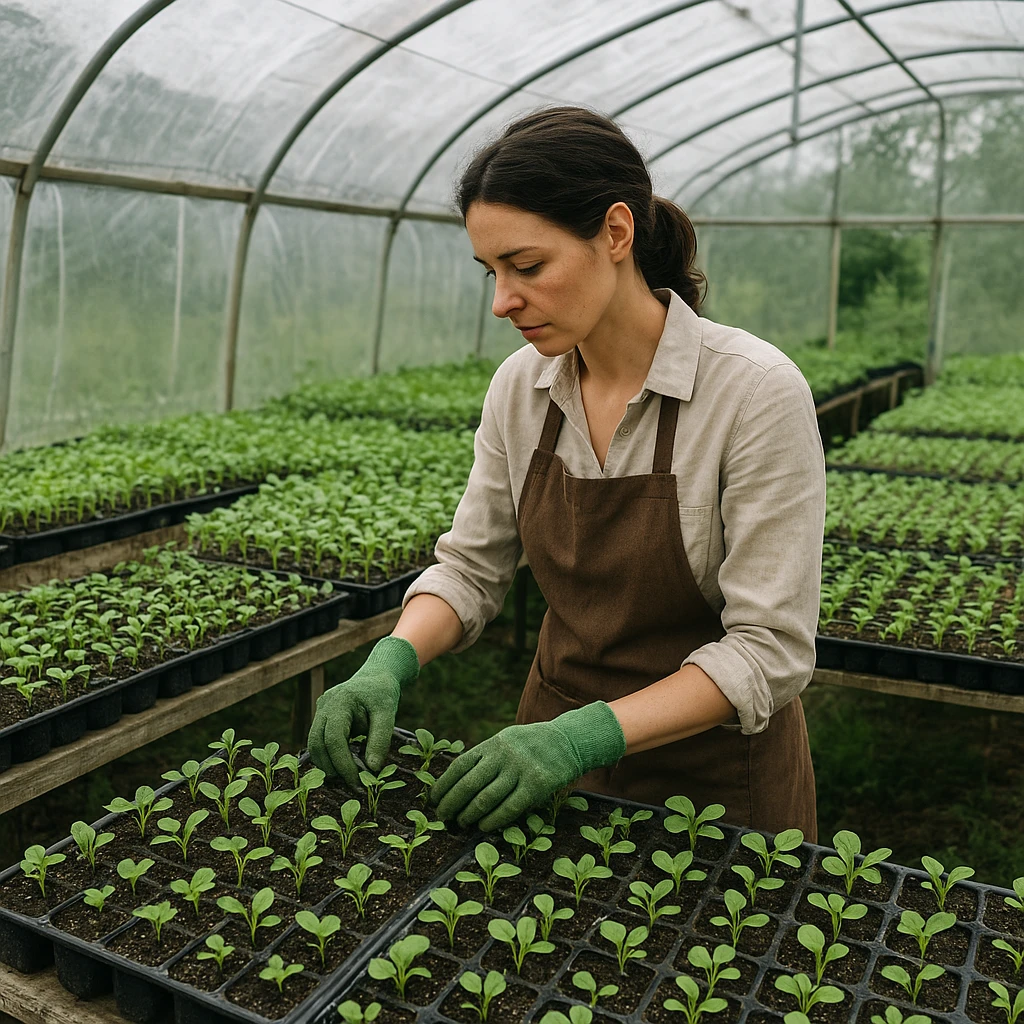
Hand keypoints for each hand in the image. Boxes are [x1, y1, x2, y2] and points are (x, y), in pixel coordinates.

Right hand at [307, 636, 418, 786]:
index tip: (357, 781)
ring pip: (314, 744)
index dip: (343, 763)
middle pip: (317, 743)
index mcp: (340, 701)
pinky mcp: (321, 718)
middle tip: (350, 784)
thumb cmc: (382, 693)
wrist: (376, 676)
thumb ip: (380, 739)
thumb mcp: (387, 713)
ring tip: (347, 778)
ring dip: (327, 764)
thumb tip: (372, 768)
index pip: (334, 739)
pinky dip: (328, 756)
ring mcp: (320, 711)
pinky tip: (342, 767)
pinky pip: (319, 741)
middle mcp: (324, 706)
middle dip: (331, 767)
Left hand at [430, 701, 625, 830]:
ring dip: (470, 815)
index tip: (432, 799)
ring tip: (462, 823)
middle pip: (469, 784)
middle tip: (442, 817)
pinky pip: (509, 808)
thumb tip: (455, 783)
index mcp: (493, 743)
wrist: (568, 740)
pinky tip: (484, 827)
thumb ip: (485, 758)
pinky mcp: (537, 785)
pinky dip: (493, 820)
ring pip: (486, 798)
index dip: (443, 784)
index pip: (460, 765)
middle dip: (451, 803)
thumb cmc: (531, 745)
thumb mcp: (506, 741)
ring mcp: (520, 769)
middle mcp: (504, 755)